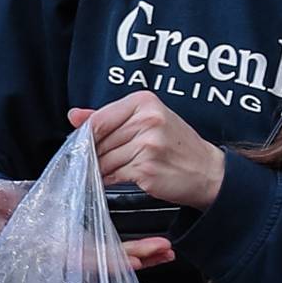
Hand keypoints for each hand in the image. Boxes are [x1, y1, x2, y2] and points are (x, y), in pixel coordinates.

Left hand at [70, 93, 223, 267]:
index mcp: (145, 102)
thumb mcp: (148, 121)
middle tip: (95, 160)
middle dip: (93, 153)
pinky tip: (117, 178)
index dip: (86, 134)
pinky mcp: (146, 169)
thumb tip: (74, 116)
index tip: (83, 143)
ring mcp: (147, 145)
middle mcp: (147, 120)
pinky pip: (114, 175)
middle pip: (100, 139)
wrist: (207, 171)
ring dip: (100, 168)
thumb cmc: (178, 146)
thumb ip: (109, 117)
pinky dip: (109, 179)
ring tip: (109, 170)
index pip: (100, 118)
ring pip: (105, 159)